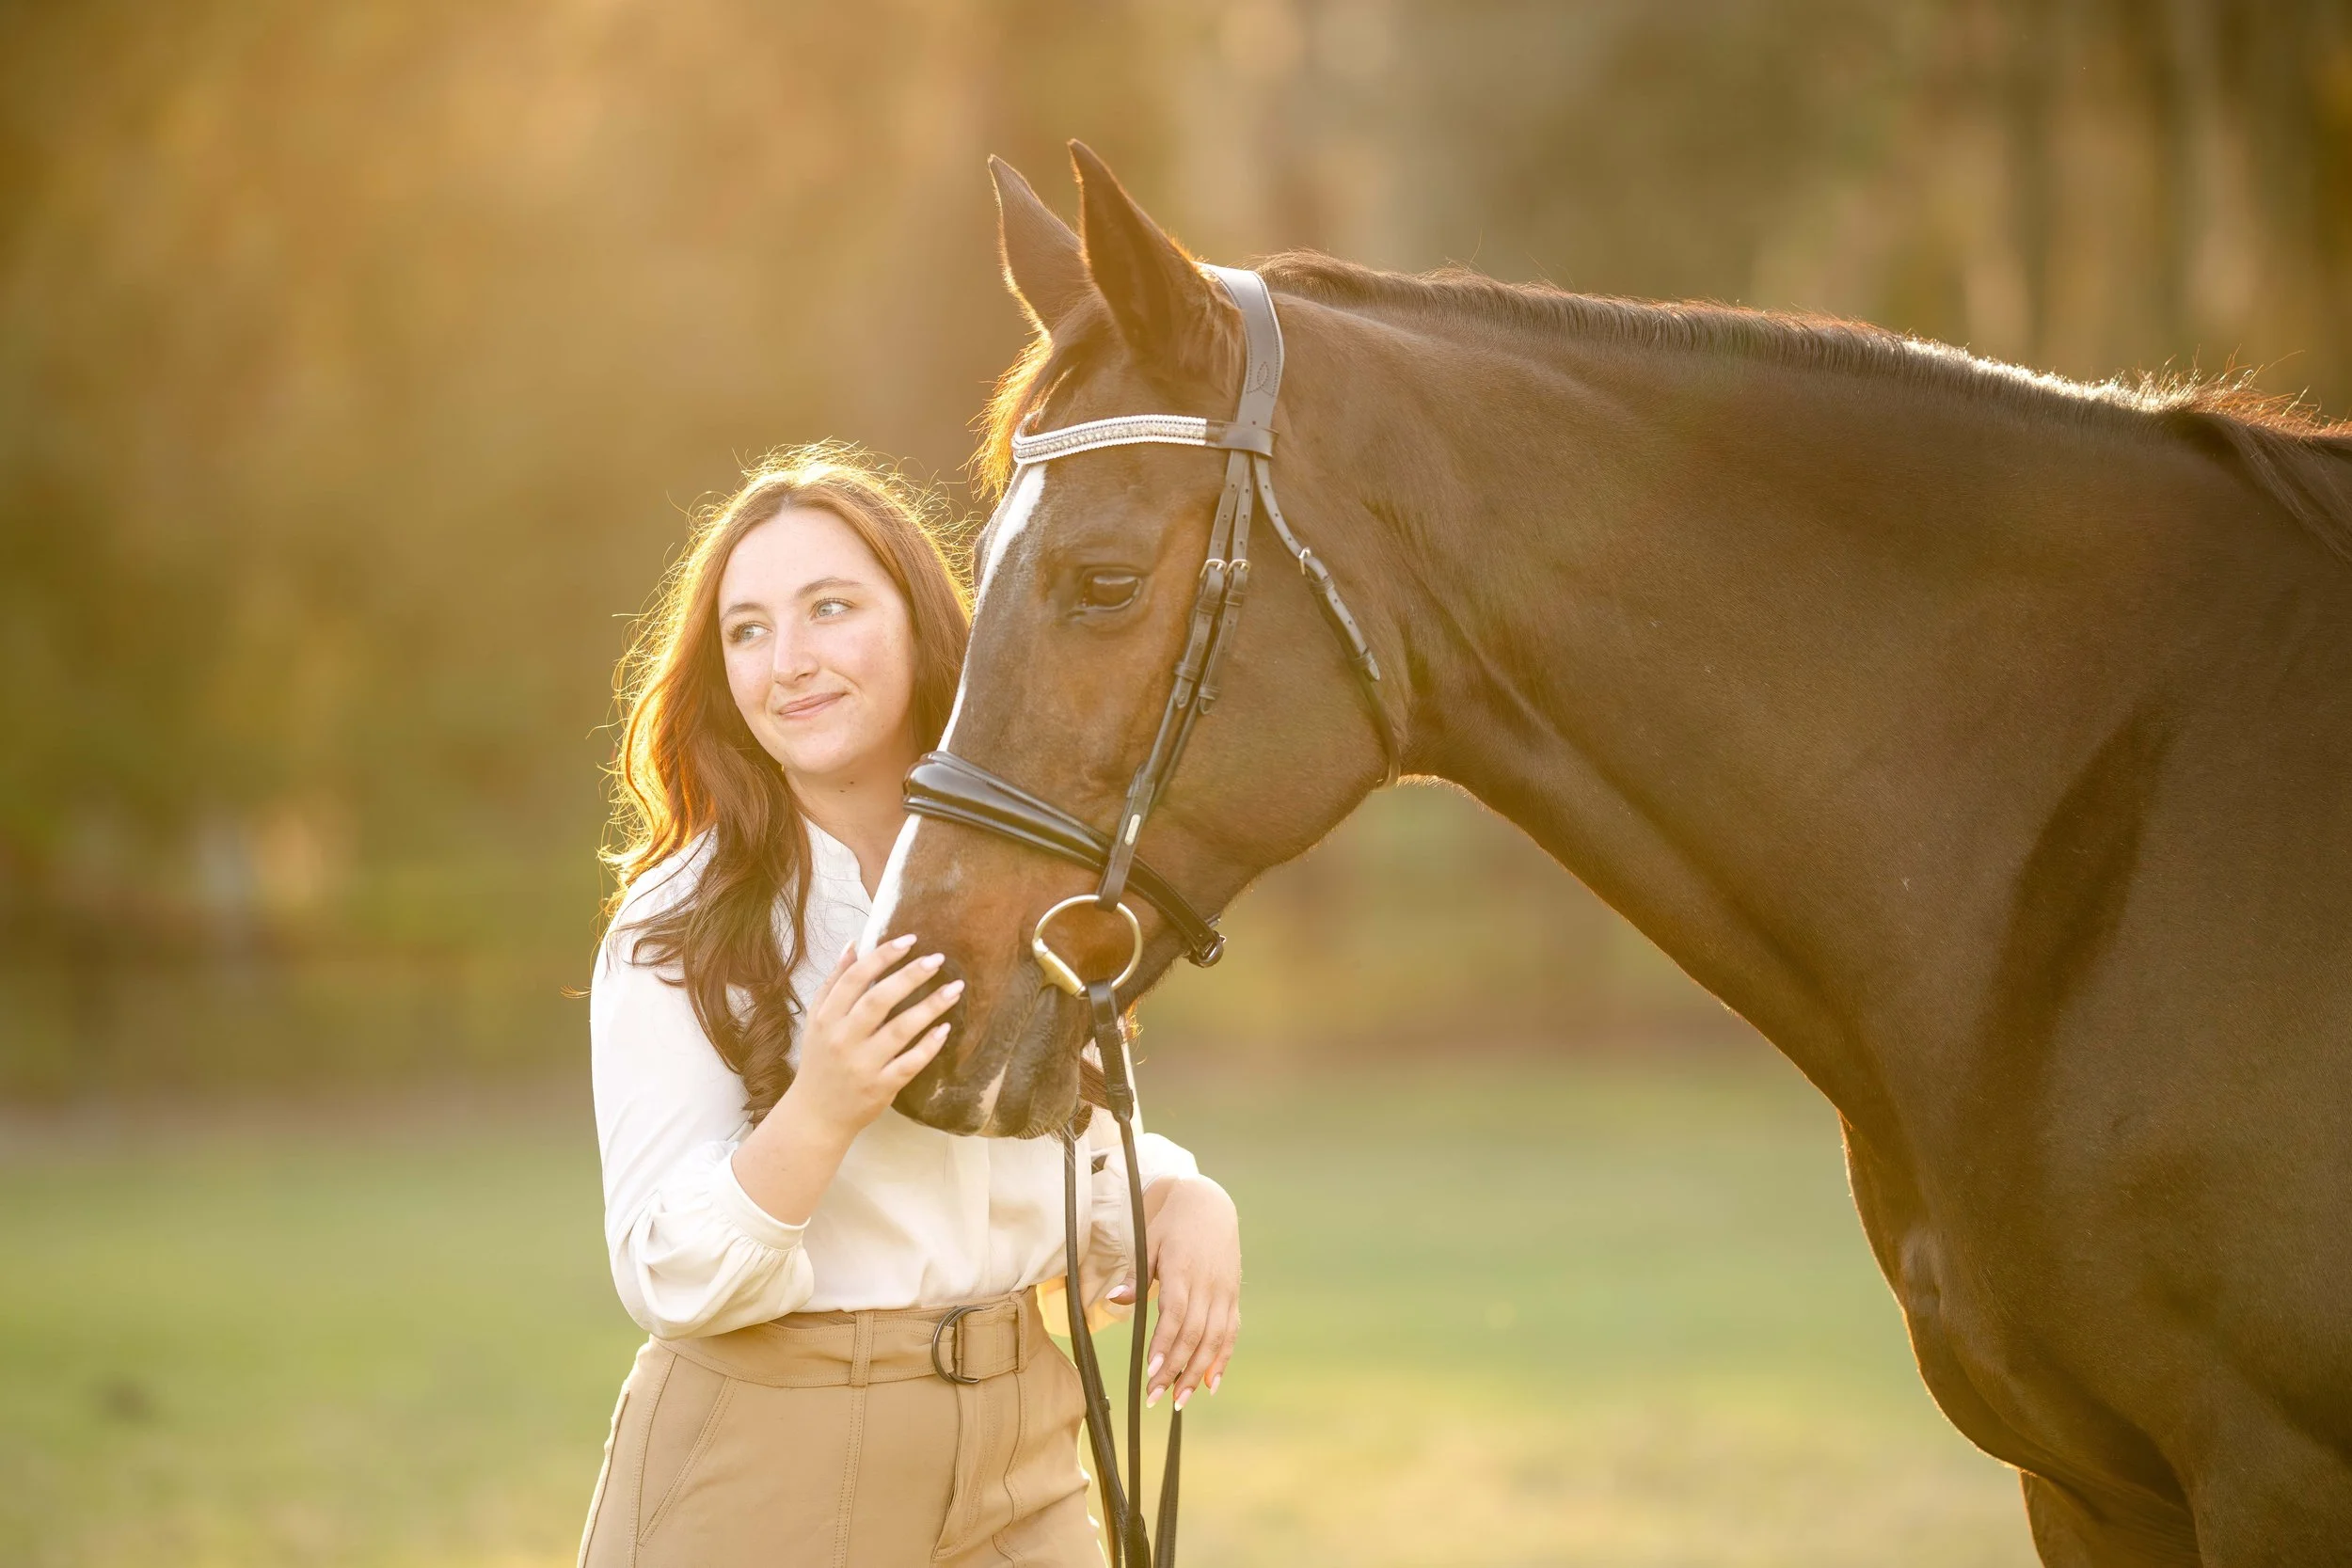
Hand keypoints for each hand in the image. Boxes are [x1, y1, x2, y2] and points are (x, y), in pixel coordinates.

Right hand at [786, 934, 959, 1140]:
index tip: (909, 940)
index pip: (855, 979)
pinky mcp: (880, 1087)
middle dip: (910, 976)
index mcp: (826, 1018)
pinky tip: (945, 1028)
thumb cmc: (821, 1061)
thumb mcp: (817, 1020)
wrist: (816, 1116)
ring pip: (900, 1030)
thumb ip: (835, 983)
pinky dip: (928, 1046)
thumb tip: (853, 945)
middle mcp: (842, 1039)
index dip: (882, 957)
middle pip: (879, 1000)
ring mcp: (862, 1065)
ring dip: (930, 1006)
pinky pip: (909, 1063)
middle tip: (937, 958)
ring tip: (954, 988)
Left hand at [1112, 1174, 1239, 1409]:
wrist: (1210, 1203)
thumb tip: (1113, 1300)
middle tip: (1156, 1398)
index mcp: (1183, 1270)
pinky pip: (1231, 1332)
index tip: (1151, 1372)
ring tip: (1180, 1400)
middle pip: (1195, 1334)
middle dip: (1176, 1370)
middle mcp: (1207, 1284)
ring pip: (1215, 1339)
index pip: (1175, 1315)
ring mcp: (1224, 1291)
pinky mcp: (1232, 1295)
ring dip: (1198, 1372)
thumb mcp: (1149, 1241)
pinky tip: (1211, 1385)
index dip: (1164, 1346)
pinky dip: (1222, 1359)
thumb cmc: (1172, 1223)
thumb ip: (1136, 1275)